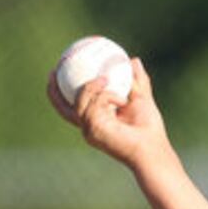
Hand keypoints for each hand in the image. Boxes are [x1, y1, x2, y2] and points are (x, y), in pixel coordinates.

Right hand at [46, 58, 170, 171]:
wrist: (153, 148)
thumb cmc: (150, 129)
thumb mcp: (142, 99)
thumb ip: (137, 81)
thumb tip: (134, 60)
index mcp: (96, 121)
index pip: (72, 106)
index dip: (61, 91)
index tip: (58, 70)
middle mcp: (89, 127)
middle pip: (63, 108)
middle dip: (54, 90)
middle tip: (55, 70)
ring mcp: (90, 130)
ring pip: (79, 100)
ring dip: (93, 87)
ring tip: (105, 79)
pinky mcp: (94, 130)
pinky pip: (94, 104)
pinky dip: (108, 96)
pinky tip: (121, 99)